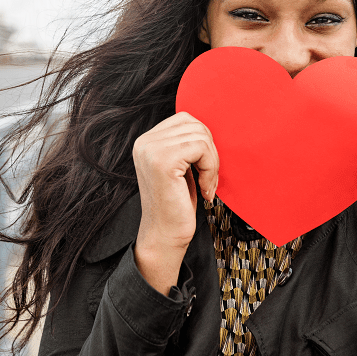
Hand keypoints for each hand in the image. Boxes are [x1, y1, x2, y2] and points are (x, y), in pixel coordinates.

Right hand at [132, 112, 217, 293]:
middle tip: (208, 179)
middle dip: (210, 151)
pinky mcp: (162, 161)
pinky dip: (211, 169)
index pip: (185, 119)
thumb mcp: (180, 167)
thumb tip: (209, 125)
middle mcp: (144, 141)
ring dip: (212, 162)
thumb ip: (186, 144)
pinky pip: (201, 148)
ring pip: (201, 136)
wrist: (165, 236)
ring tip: (206, 184)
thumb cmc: (177, 205)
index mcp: (146, 141)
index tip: (202, 168)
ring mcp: (151, 150)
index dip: (203, 142)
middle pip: (195, 124)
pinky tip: (205, 189)